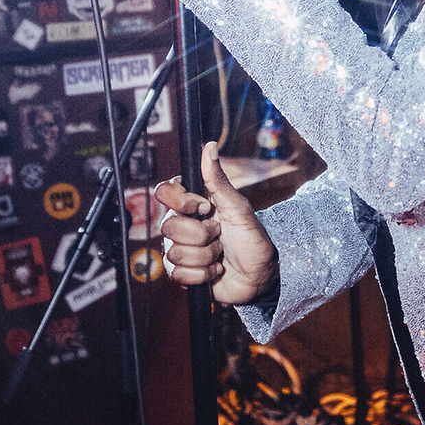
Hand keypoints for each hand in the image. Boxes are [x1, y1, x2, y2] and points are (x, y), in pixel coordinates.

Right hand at [152, 140, 277, 304]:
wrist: (259, 278)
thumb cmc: (252, 240)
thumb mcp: (238, 208)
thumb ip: (218, 180)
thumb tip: (209, 146)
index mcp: (193, 205)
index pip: (165, 192)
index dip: (182, 202)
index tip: (205, 208)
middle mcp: (183, 224)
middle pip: (169, 226)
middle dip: (201, 236)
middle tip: (220, 235)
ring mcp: (180, 249)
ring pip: (174, 252)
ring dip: (205, 257)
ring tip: (220, 255)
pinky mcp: (182, 273)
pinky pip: (177, 273)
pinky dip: (201, 275)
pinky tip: (214, 270)